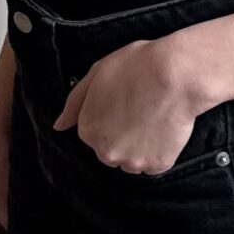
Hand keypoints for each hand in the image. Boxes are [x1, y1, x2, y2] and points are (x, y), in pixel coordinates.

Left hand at [51, 37, 205, 175]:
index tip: (124, 103)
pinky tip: (165, 128)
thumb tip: (58, 126)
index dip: (110, 117)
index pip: (94, 134)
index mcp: (88, 130)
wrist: (174, 75)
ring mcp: (132, 161)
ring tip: (154, 119)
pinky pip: (155, 164)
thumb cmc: (136, 67)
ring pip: (133, 160)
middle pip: (112, 151)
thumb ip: (74, 102)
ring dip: (141, 147)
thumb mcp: (96, 73)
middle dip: (123, 136)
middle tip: (140, 110)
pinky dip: (160, 151)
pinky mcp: (157, 165)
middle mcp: (106, 152)